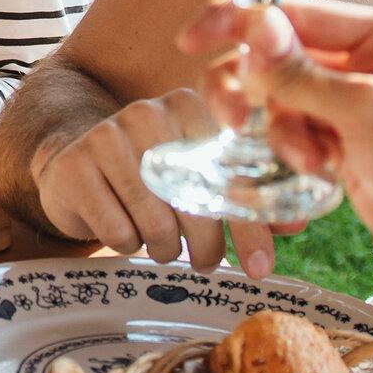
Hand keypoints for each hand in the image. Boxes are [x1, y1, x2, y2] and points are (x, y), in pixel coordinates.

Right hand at [26, 95, 273, 271]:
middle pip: (195, 202)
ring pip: (157, 224)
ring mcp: (107, 136)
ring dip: (164, 249)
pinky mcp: (75, 166)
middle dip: (207, 247)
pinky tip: (123, 228)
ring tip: (161, 243)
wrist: (73, 165)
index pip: (231, 171)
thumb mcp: (197, 174)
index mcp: (189, 107)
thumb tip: (298, 220)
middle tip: (205, 262)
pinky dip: (127, 244)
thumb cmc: (150, 174)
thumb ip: (247, 193)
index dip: (250, 224)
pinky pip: (118, 232)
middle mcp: (148, 112)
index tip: (261, 266)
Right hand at [205, 0, 372, 317]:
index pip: (300, 13)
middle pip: (284, 53)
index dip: (243, 23)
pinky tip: (315, 170)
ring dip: (281, 127)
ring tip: (306, 159)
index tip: (195, 36)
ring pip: (284, 96)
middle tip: (232, 115)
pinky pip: (296, 129)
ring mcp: (363, 103)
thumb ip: (300, 72)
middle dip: (257, 84)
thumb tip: (254, 26)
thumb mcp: (365, 113)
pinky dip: (293, 147)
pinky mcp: (351, 142)